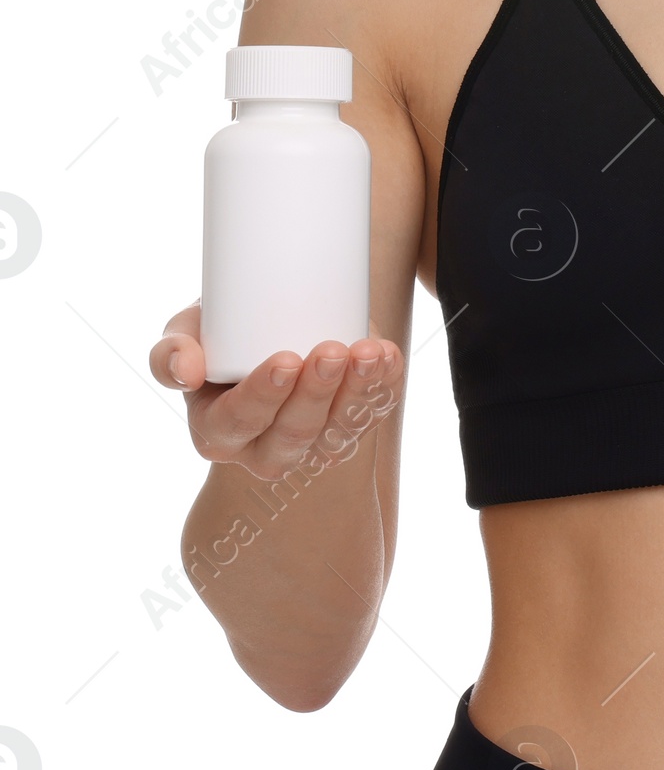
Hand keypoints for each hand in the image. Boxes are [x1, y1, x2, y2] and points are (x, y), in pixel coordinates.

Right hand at [149, 302, 404, 481]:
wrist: (265, 320)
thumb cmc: (218, 331)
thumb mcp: (185, 334)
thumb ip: (170, 352)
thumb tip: (186, 371)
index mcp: (217, 431)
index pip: (237, 424)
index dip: (262, 397)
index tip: (286, 360)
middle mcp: (263, 449)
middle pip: (292, 437)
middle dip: (315, 396)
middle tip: (331, 351)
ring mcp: (309, 443)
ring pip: (336, 435)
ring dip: (357, 395)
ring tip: (368, 352)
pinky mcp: (346, 426)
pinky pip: (369, 416)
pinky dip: (382, 387)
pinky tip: (387, 357)